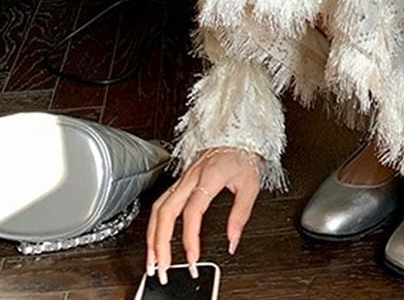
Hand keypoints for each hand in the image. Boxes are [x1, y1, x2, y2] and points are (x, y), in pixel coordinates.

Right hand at [146, 146, 261, 284]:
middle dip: (160, 242)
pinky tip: (156, 238)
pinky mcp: (180, 179)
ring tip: (153, 259)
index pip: (193, 210)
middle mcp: (192, 176)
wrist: (236, 135)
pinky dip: (155, 224)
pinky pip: (161, 201)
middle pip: (166, 210)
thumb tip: (232, 240)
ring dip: (152, 235)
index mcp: (210, 176)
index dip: (190, 236)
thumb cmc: (243, 156)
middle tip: (161, 267)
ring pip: (159, 206)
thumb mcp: (250, 185)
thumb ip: (240, 214)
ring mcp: (183, 177)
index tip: (192, 258)